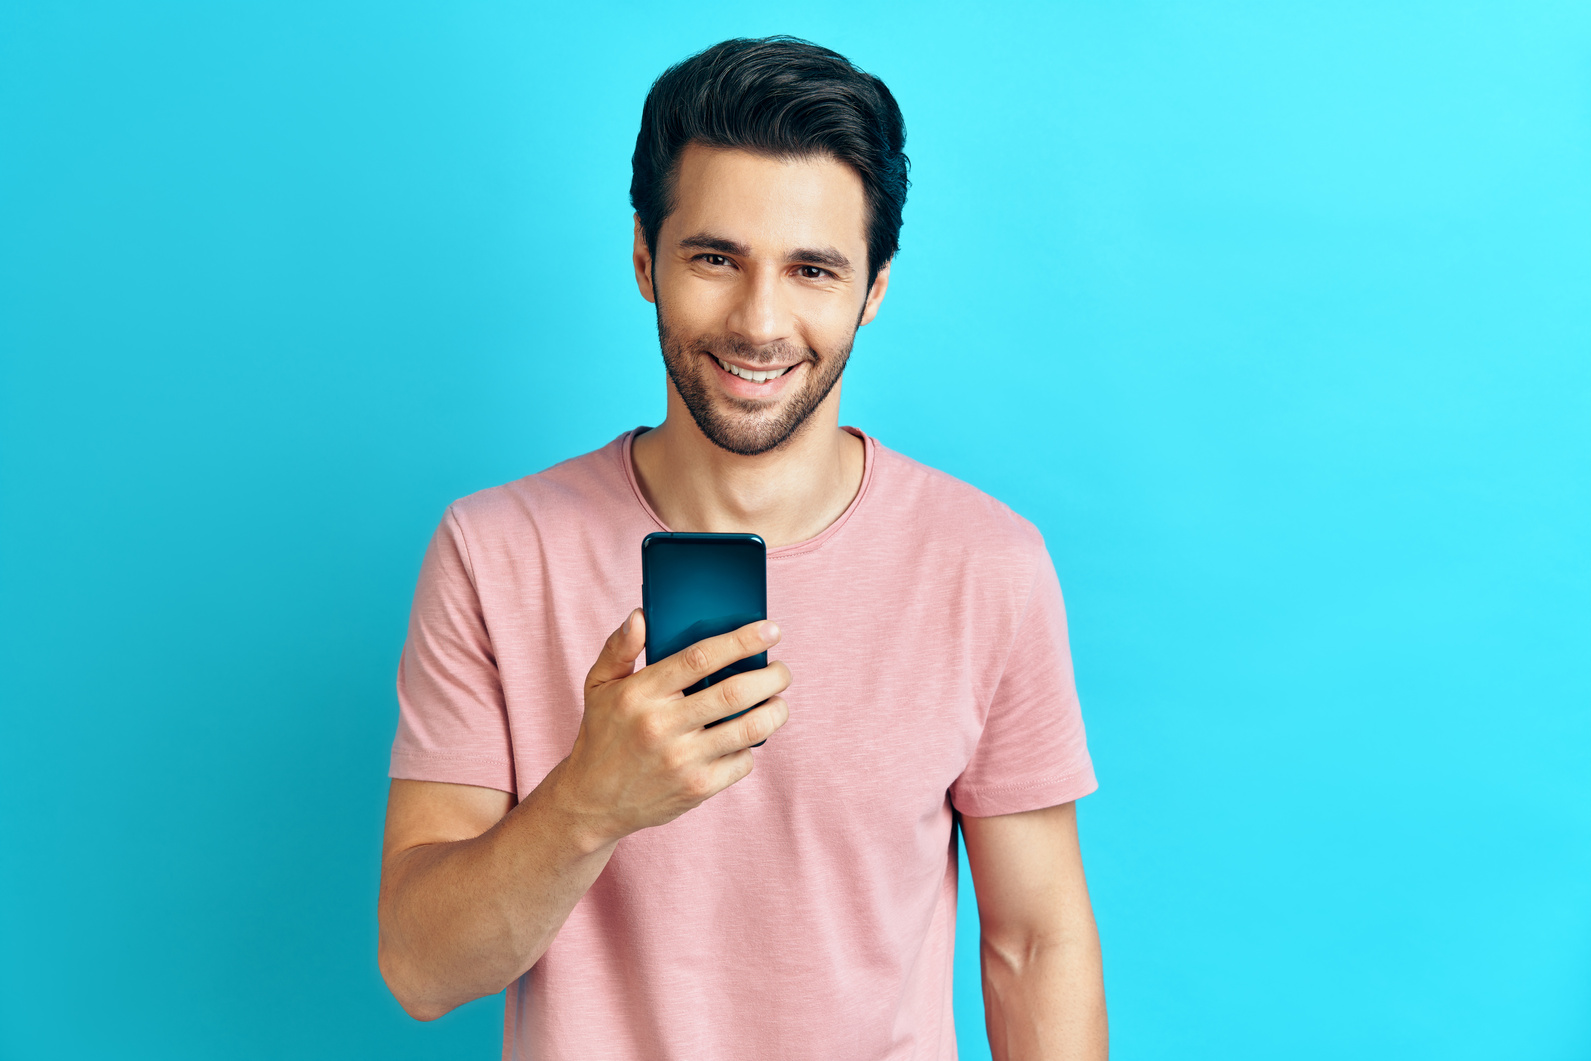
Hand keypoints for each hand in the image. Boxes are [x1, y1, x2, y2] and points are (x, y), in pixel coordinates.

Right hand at [555, 609, 790, 844]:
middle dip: (771, 676)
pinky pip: (743, 761)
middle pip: (735, 693)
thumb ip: (619, 648)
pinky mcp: (697, 788)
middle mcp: (663, 726)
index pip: (700, 658)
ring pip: (749, 729)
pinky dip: (752, 745)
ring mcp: (682, 761)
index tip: (770, 630)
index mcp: (641, 694)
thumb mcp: (598, 685)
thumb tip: (641, 616)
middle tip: (782, 670)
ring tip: (778, 700)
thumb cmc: (602, 735)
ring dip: (776, 711)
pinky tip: (747, 735)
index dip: (742, 641)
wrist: (592, 801)